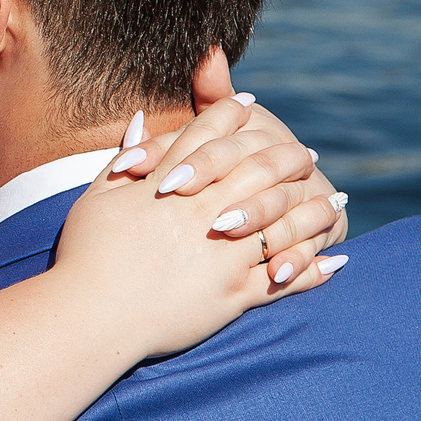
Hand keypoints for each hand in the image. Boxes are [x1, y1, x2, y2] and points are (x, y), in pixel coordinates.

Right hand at [57, 98, 349, 360]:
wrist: (91, 315)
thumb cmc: (86, 256)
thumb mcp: (96, 197)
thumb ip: (125, 157)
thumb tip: (140, 120)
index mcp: (171, 186)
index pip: (208, 136)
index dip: (230, 115)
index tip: (249, 104)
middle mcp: (205, 213)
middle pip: (258, 171)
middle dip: (285, 157)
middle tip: (303, 154)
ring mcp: (224, 255)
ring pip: (282, 222)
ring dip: (312, 210)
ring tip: (334, 202)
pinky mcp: (233, 295)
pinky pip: (282, 279)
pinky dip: (311, 269)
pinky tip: (333, 260)